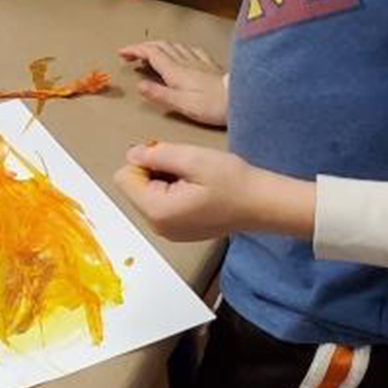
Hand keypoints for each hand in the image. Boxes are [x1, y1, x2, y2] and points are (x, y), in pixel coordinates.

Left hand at [114, 140, 313, 241]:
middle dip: (153, 172)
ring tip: (193, 179)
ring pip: (146, 195)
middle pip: (133, 188)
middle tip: (186, 168)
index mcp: (157, 211)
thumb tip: (132, 154)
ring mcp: (168, 232)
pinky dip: (172, 192)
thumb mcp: (192, 158)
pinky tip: (196, 190)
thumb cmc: (232, 181)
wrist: (263, 205)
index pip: (124, 178)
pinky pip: (160, 205)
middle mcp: (157, 227)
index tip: (172, 160)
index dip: (144, 162)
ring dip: (163, 181)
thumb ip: (156, 155)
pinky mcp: (179, 231)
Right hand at [118, 39, 228, 126]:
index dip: (135, 50)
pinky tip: (181, 51)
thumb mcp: (181, 104)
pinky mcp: (210, 65)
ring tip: (150, 52)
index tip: (122, 53)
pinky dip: (178, 48)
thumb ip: (159, 94)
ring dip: (158, 46)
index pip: (151, 53)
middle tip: (130, 53)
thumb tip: (139, 84)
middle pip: (161, 46)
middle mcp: (185, 61)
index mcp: (175, 70)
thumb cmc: (212, 106)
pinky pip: (190, 50)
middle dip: (143, 46)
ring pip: (174, 46)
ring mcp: (199, 61)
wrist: (243, 99)